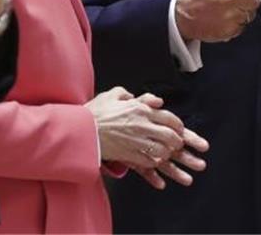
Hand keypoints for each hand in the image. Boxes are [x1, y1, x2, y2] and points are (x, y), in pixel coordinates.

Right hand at [86, 89, 207, 187]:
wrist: (80, 130)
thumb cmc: (95, 113)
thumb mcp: (114, 95)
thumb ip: (134, 96)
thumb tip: (152, 100)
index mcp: (140, 109)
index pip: (168, 117)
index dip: (178, 125)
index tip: (180, 130)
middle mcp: (141, 125)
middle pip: (170, 136)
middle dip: (177, 142)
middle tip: (178, 145)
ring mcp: (135, 142)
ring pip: (161, 150)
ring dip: (168, 154)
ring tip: (168, 156)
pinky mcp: (128, 156)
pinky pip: (147, 162)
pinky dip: (154, 165)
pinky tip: (155, 166)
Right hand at [175, 0, 260, 41]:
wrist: (187, 14)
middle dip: (248, 1)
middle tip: (237, 2)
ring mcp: (230, 14)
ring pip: (251, 14)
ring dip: (242, 14)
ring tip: (228, 11)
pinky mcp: (229, 29)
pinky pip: (243, 26)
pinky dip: (236, 25)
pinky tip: (225, 20)